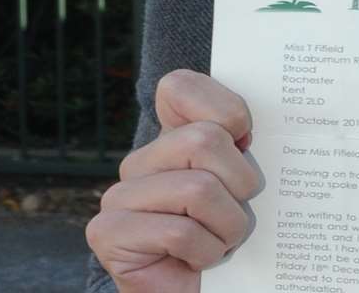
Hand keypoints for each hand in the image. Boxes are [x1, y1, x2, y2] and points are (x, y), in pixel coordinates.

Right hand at [86, 69, 261, 291]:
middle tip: (237, 212)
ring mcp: (119, 194)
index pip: (180, 86)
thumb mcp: (247, 183)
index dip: (225, 109)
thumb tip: (250, 134)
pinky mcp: (108, 231)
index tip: (245, 141)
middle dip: (239, 182)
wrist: (202, 291)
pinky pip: (179, 231)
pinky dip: (205, 252)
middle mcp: (141, 160)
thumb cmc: (231, 235)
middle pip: (204, 139)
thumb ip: (245, 147)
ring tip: (222, 241)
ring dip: (228, 226)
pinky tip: (198, 261)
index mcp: (172, 138)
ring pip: (197, 188)